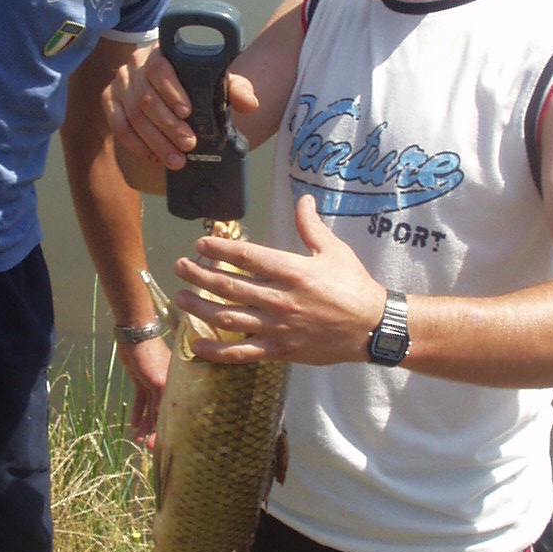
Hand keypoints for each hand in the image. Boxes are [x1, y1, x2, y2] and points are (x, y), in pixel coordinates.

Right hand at [103, 46, 258, 170]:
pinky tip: (155, 158)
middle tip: (189, 145)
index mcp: (161, 51)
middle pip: (146, 97)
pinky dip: (137, 145)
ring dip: (155, 142)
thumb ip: (234, 89)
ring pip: (133, 116)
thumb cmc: (197, 84)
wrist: (175, 90)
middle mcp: (135, 64)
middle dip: (168, 126)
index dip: (172, 91)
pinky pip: (118, 126)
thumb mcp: (217, 82)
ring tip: (177, 160)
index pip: (160, 68)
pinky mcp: (109, 101)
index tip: (188, 112)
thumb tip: (250, 104)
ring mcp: (120, 83)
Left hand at [115, 330, 169, 450]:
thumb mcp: (157, 382)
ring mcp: (154, 383)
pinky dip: (138, 412)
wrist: (134, 335)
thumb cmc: (150, 355)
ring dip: (144, 424)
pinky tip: (133, 425)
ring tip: (136, 440)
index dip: (168, 430)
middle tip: (147, 447)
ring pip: (150, 409)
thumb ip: (160, 403)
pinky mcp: (142, 380)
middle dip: (154, 431)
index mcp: (177, 386)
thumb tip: (159, 424)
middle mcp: (169, 386)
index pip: (176, 412)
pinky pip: (141, 400)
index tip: (159, 445)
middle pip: (162, 413)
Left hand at [172, 195, 386, 365]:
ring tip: (180, 299)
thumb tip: (303, 199)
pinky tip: (196, 344)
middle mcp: (280, 298)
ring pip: (229, 317)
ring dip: (200, 307)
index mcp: (292, 271)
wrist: (372, 328)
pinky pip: (241, 352)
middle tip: (180, 267)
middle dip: (199, 275)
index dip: (219, 249)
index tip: (201, 245)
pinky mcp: (279, 350)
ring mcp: (277, 327)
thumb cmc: (354, 286)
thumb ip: (311, 226)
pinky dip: (216, 350)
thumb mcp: (334, 251)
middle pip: (229, 285)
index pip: (246, 256)